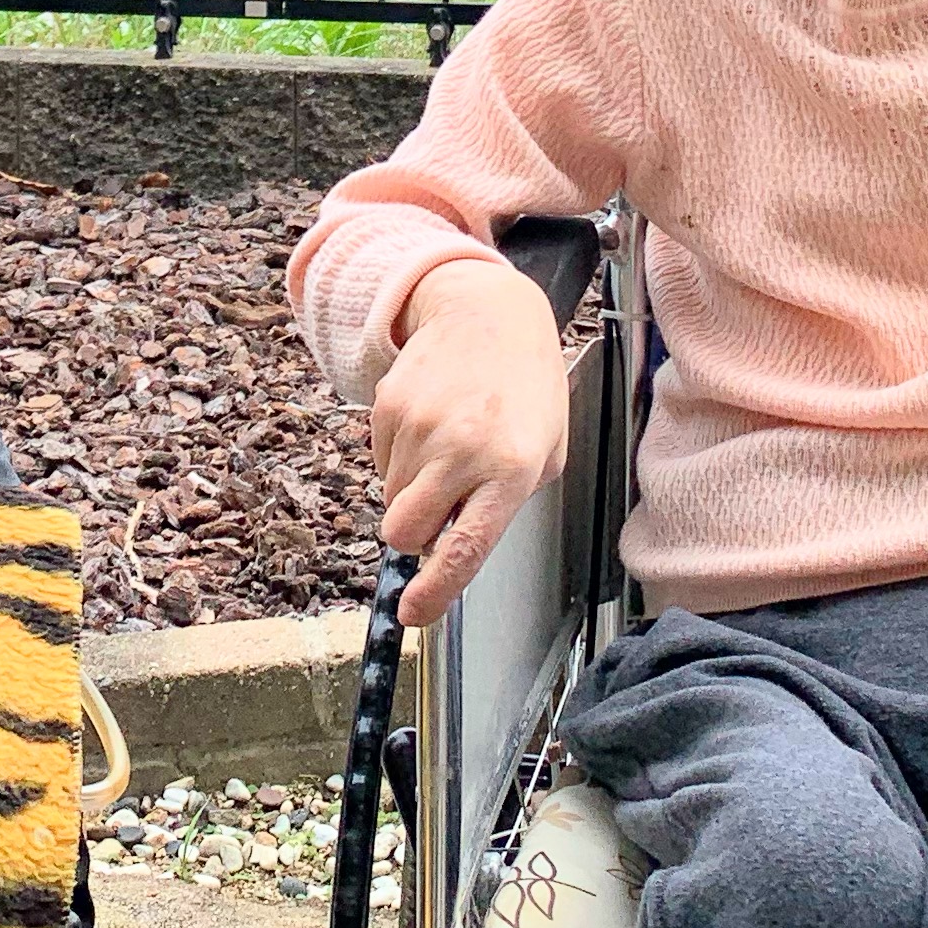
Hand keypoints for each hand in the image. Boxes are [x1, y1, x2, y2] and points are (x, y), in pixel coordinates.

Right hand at [370, 256, 568, 628]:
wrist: (488, 313)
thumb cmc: (525, 385)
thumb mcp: (546, 448)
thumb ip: (507, 501)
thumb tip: (456, 542)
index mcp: (512, 468)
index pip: (466, 547)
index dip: (435, 591)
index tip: (413, 615)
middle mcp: (462, 449)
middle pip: (405, 530)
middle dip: (413, 535)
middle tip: (439, 510)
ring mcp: (420, 426)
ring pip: (391, 497)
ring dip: (414, 489)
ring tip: (449, 447)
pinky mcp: (388, 406)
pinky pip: (381, 461)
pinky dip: (402, 457)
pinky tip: (433, 424)